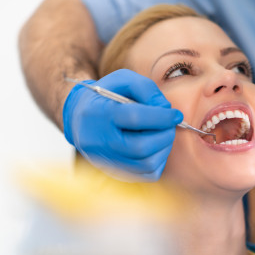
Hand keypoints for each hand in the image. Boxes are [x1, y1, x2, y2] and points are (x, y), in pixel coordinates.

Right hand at [63, 69, 182, 180]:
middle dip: (164, 135)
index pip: (134, 118)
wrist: (78, 118)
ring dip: (164, 149)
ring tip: (163, 134)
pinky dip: (158, 161)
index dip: (161, 117)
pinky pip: (146, 175)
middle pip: (141, 147)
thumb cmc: (105, 96)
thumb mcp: (122, 80)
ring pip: (146, 164)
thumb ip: (146, 88)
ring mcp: (105, 161)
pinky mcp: (114, 172)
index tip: (176, 114)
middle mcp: (99, 141)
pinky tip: (156, 147)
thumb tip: (166, 108)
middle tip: (170, 125)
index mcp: (100, 113)